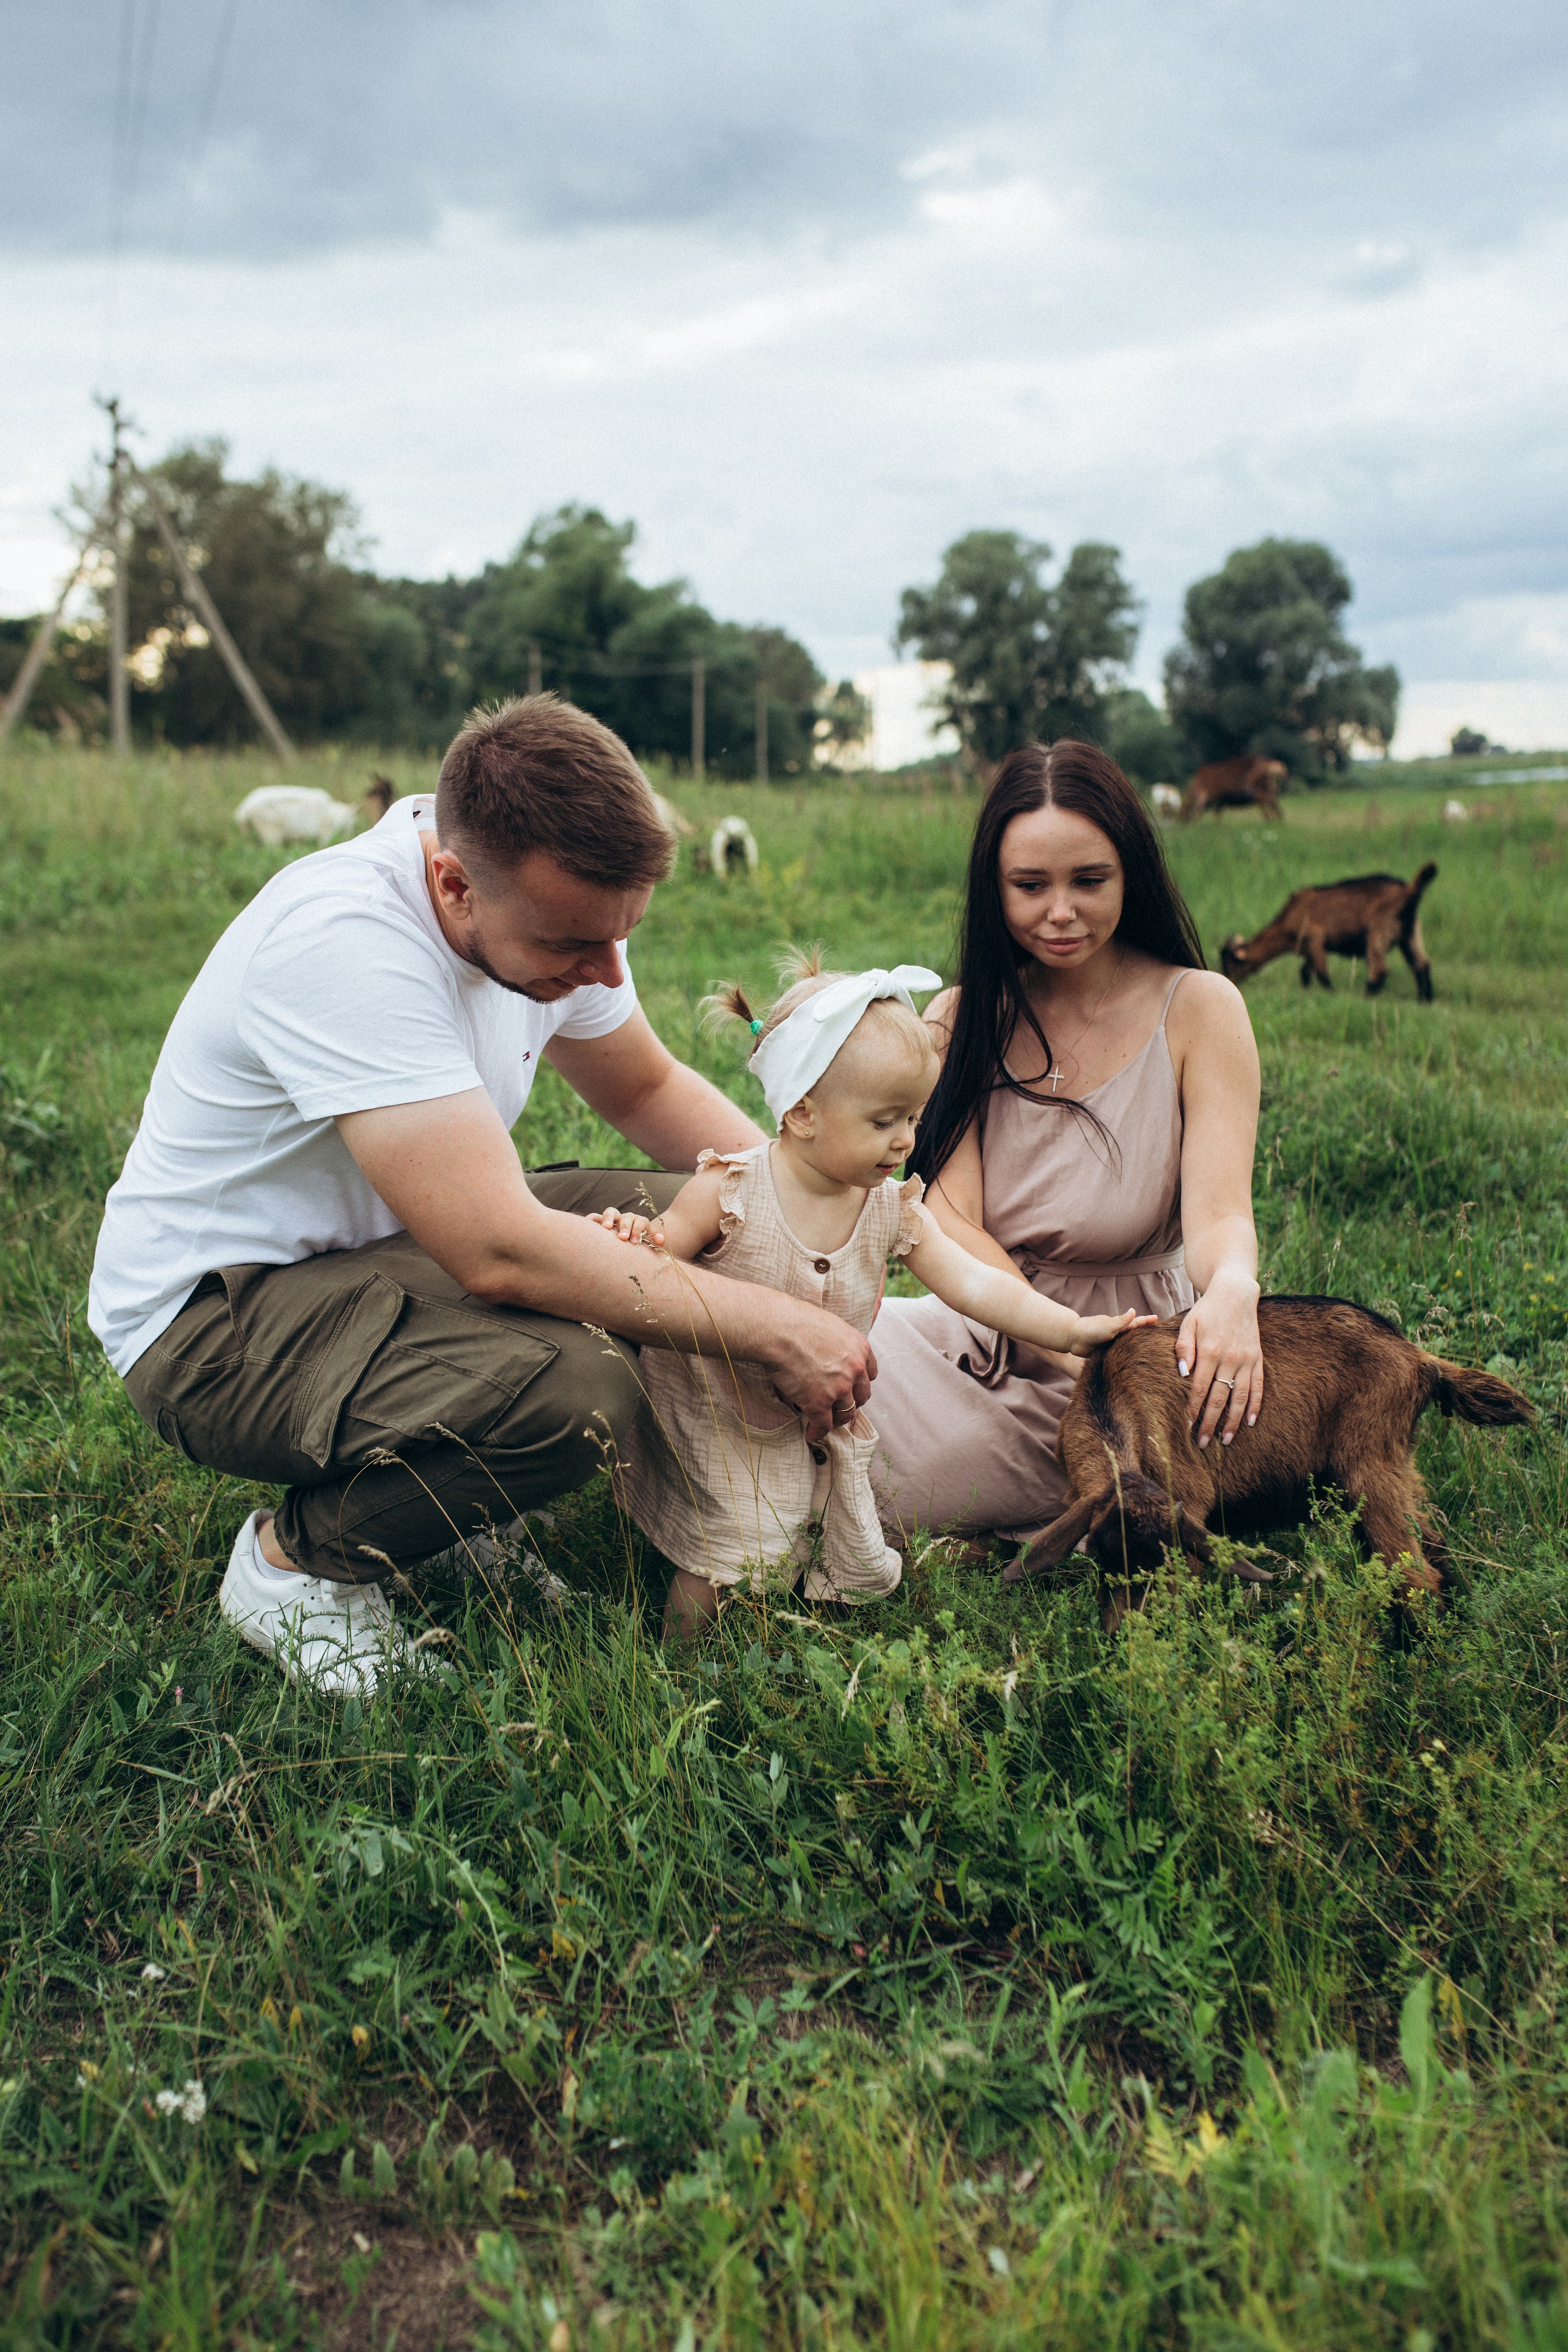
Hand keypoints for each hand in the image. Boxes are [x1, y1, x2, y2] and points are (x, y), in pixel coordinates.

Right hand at [586, 1206, 665, 1247]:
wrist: (634, 1242)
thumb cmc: (642, 1245)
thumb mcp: (652, 1244)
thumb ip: (656, 1240)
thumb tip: (660, 1239)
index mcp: (640, 1223)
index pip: (641, 1222)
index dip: (637, 1231)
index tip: (634, 1242)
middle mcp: (627, 1219)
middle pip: (626, 1216)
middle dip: (625, 1226)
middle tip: (622, 1238)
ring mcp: (615, 1220)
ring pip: (610, 1212)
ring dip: (608, 1219)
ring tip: (605, 1228)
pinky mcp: (602, 1222)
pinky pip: (595, 1218)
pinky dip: (591, 1219)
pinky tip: (587, 1223)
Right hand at [763, 1301, 876, 1440]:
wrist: (778, 1329)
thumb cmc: (796, 1321)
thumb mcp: (831, 1325)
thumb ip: (839, 1342)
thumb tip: (830, 1351)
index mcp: (860, 1348)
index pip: (870, 1374)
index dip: (859, 1383)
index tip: (851, 1388)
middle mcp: (855, 1369)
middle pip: (861, 1396)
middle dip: (851, 1402)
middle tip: (839, 1406)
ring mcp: (838, 1388)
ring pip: (845, 1413)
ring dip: (837, 1419)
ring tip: (827, 1422)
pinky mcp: (819, 1402)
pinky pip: (823, 1425)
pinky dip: (817, 1432)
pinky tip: (810, 1434)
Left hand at [1067, 1309, 1157, 1358]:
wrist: (1073, 1339)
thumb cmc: (1091, 1330)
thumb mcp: (1109, 1325)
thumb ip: (1122, 1321)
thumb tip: (1134, 1310)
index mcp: (1119, 1326)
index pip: (1136, 1323)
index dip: (1146, 1321)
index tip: (1157, 1319)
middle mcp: (1117, 1334)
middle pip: (1134, 1334)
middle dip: (1145, 1334)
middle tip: (1157, 1335)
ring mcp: (1111, 1343)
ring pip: (1127, 1345)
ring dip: (1136, 1347)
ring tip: (1148, 1349)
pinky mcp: (1106, 1353)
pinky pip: (1118, 1355)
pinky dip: (1124, 1356)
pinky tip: (1130, 1361)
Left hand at [1176, 1277, 1262, 1448]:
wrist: (1235, 1293)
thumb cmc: (1206, 1310)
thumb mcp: (1188, 1324)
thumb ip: (1184, 1348)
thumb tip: (1182, 1374)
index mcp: (1209, 1351)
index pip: (1199, 1388)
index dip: (1193, 1409)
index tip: (1188, 1426)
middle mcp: (1229, 1358)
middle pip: (1219, 1398)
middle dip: (1210, 1422)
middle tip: (1203, 1442)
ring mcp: (1246, 1360)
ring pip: (1240, 1397)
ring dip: (1233, 1421)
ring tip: (1226, 1440)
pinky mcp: (1257, 1358)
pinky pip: (1258, 1386)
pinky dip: (1256, 1405)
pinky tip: (1252, 1422)